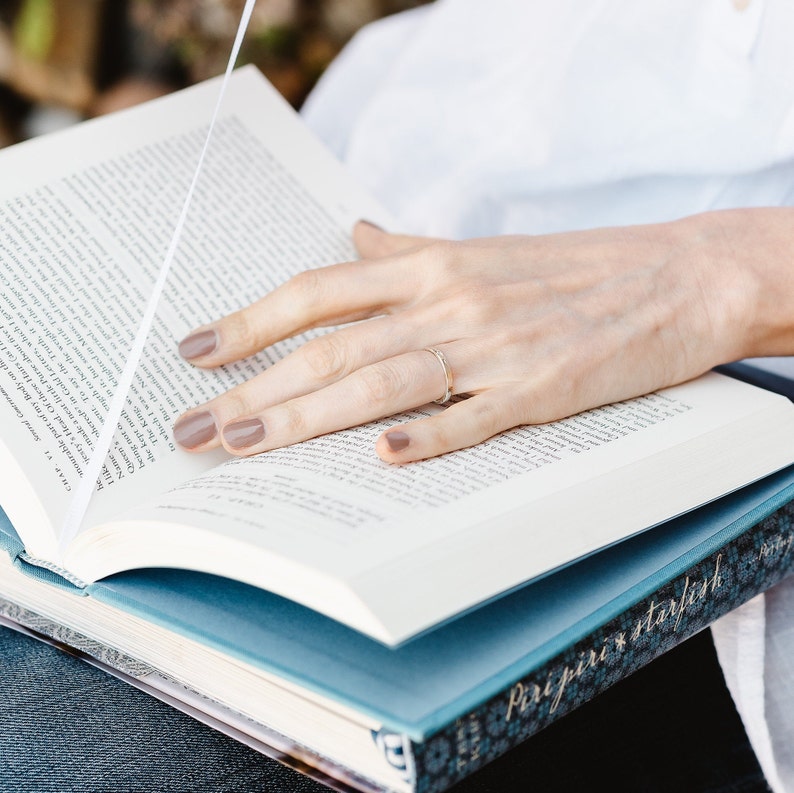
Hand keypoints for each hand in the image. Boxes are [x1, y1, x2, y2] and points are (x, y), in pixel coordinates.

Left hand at [172, 210, 781, 462]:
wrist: (674, 277)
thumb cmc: (572, 268)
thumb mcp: (481, 250)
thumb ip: (407, 248)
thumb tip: (350, 237)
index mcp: (432, 267)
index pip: (319, 293)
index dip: (251, 322)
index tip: (196, 352)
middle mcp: (450, 301)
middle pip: (332, 348)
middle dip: (254, 388)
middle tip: (193, 427)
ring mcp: (494, 346)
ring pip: (383, 383)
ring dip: (307, 417)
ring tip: (244, 445)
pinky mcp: (541, 388)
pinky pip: (474, 416)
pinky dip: (429, 435)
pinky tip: (381, 458)